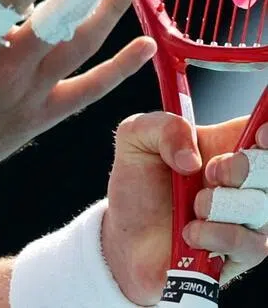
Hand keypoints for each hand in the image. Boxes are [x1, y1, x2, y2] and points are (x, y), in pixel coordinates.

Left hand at [102, 112, 267, 303]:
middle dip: (241, 167)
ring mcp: (250, 218)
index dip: (267, 131)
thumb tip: (192, 158)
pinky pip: (247, 243)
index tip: (257, 134)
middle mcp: (246, 180)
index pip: (263, 131)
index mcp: (227, 143)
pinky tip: (189, 232)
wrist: (128, 236)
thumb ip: (163, 128)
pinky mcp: (244, 253)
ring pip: (259, 206)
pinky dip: (214, 234)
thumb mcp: (136, 137)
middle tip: (210, 172)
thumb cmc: (139, 182)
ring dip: (219, 203)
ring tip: (192, 205)